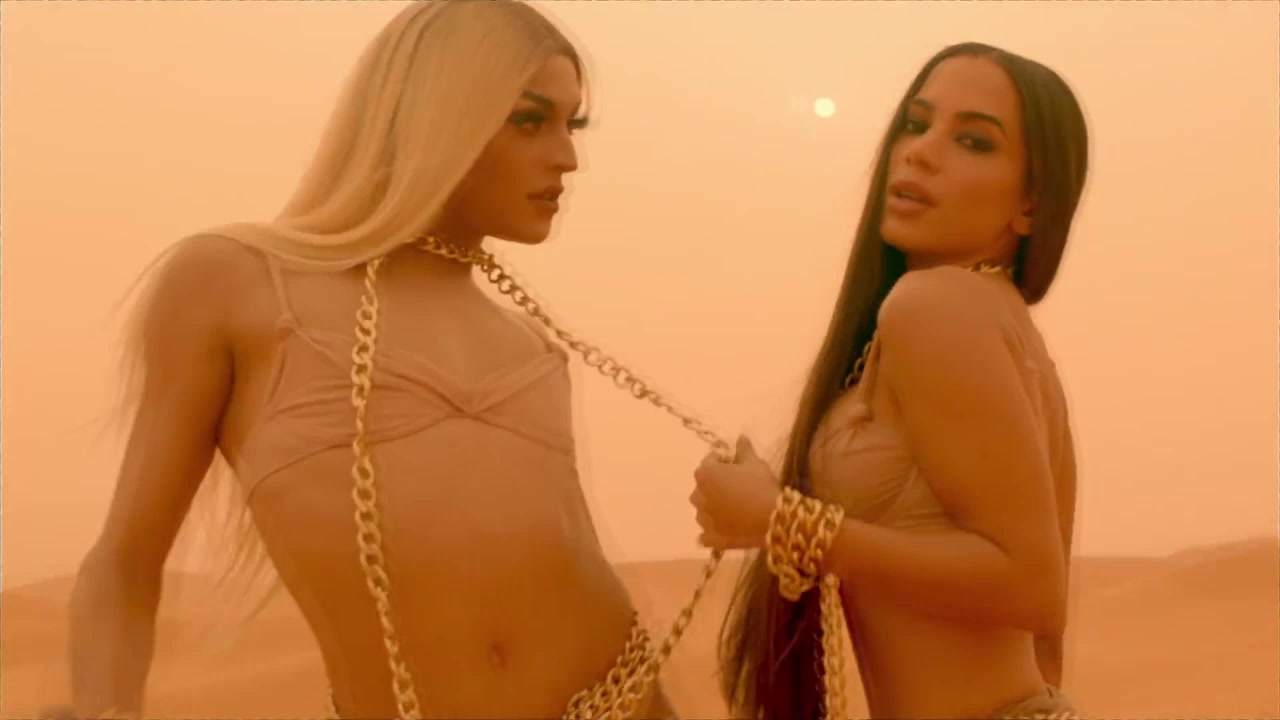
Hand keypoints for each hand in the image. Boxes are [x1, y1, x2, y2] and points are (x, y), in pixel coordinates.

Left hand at [690, 435, 782, 550]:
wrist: (772, 520)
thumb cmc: (761, 486)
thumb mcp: (755, 463)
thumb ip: (743, 450)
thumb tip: (740, 437)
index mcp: (705, 474)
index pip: (709, 461)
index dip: (722, 461)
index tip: (736, 465)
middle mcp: (697, 496)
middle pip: (703, 486)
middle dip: (715, 484)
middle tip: (735, 487)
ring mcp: (702, 519)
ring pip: (703, 509)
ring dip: (713, 507)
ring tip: (733, 509)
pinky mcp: (710, 538)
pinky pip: (706, 533)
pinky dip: (713, 531)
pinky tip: (727, 529)